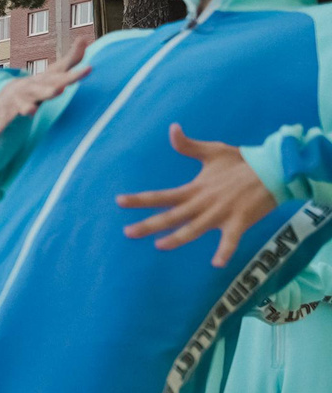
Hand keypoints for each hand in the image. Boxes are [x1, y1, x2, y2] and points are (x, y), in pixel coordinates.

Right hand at [0, 57, 90, 133]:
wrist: (7, 92)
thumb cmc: (40, 83)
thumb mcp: (54, 71)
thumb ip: (72, 58)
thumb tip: (85, 38)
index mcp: (46, 80)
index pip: (63, 76)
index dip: (76, 74)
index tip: (90, 69)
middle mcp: (32, 88)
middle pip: (42, 90)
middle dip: (49, 90)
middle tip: (59, 89)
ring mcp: (19, 100)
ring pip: (23, 105)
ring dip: (26, 108)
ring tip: (30, 111)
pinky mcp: (7, 113)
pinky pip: (3, 120)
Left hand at [118, 125, 281, 266]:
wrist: (273, 169)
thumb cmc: (242, 162)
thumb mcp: (212, 151)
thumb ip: (188, 146)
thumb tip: (172, 128)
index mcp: (195, 189)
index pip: (162, 196)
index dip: (140, 199)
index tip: (119, 202)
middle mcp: (203, 203)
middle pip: (172, 216)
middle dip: (149, 224)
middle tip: (127, 232)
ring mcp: (221, 213)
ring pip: (195, 229)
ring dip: (178, 238)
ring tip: (159, 246)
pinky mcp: (240, 221)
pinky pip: (231, 240)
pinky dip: (225, 251)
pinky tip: (217, 264)